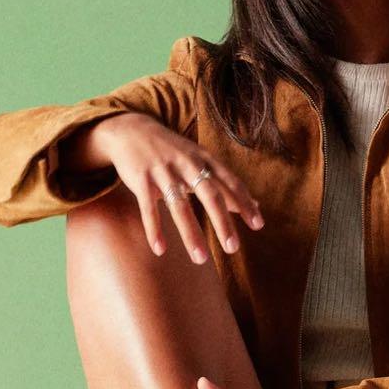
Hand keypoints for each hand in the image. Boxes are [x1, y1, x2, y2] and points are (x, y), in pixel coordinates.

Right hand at [94, 114, 264, 264]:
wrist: (131, 130)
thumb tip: (256, 204)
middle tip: (233, 248)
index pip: (230, 182)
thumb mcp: (201, 161)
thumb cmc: (173, 151)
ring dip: (190, 234)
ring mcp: (163, 171)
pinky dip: (154, 230)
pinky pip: (148, 208)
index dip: (244, 203)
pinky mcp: (141, 180)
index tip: (258, 225)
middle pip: (209, 195)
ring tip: (200, 259)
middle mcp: (186, 164)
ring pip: (179, 206)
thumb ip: (226, 183)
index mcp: (204, 159)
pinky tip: (159, 250)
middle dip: (222, 222)